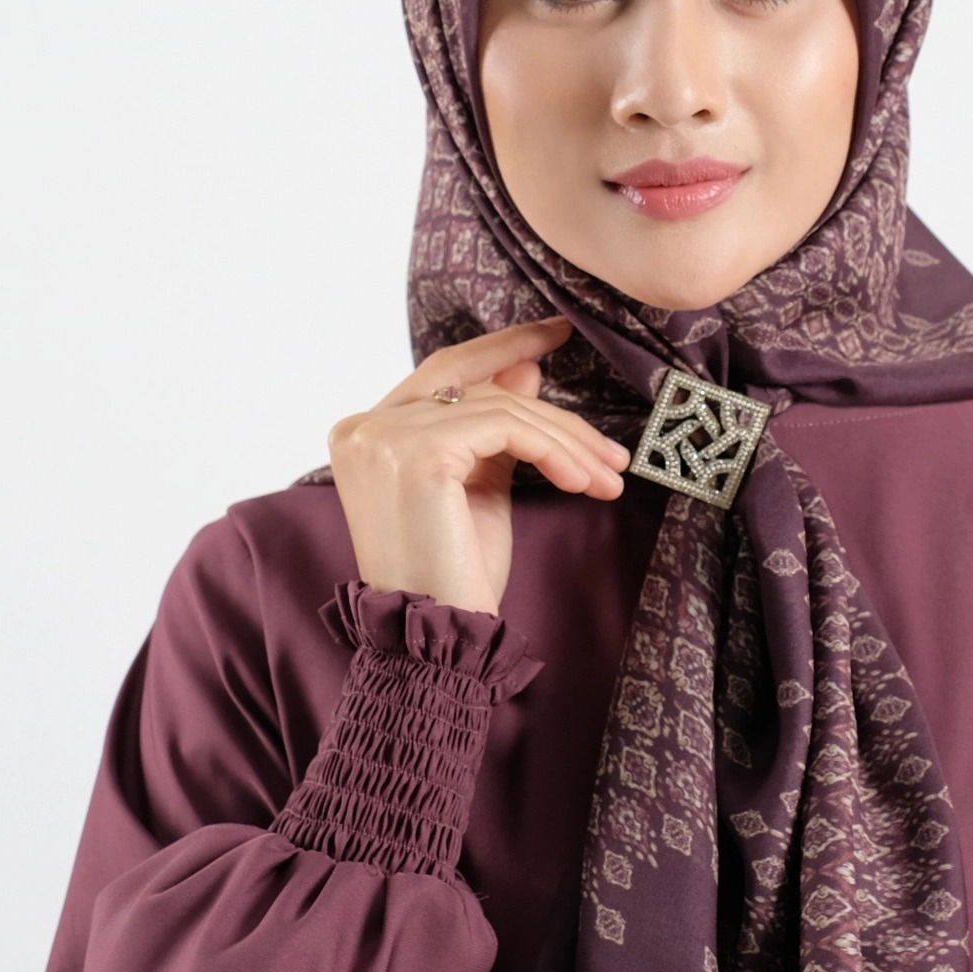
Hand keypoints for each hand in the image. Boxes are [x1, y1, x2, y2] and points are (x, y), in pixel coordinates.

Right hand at [328, 318, 627, 616]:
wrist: (438, 637)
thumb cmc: (454, 576)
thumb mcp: (480, 486)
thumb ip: (493, 425)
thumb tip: (526, 367)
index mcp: (365, 433)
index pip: (441, 370)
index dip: (501, 347)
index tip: (555, 334)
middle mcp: (363, 427)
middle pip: (476, 385)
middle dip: (553, 408)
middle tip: (609, 442)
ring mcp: (385, 436)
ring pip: (501, 408)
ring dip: (567, 442)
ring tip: (608, 479)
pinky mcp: (419, 453)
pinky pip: (508, 428)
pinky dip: (556, 451)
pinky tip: (583, 483)